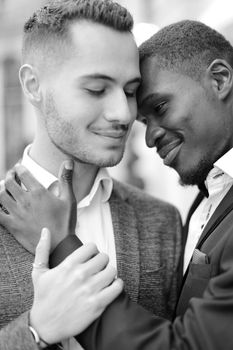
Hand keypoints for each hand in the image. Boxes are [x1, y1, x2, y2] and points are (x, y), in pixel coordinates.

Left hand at [0, 160, 76, 252]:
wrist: (58, 245)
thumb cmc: (65, 222)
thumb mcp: (69, 199)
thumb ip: (66, 179)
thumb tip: (68, 162)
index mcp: (39, 193)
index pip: (23, 173)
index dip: (19, 167)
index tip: (19, 167)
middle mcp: (25, 201)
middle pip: (9, 182)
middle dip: (9, 175)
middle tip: (11, 174)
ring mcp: (17, 213)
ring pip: (0, 195)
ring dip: (1, 188)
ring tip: (4, 187)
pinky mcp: (12, 225)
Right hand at [30, 228, 122, 344]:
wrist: (45, 325)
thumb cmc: (42, 297)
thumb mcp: (39, 272)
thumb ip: (42, 249)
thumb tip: (45, 230)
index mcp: (68, 265)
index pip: (91, 247)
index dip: (92, 251)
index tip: (90, 257)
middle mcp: (80, 275)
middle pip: (103, 257)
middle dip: (101, 262)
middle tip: (97, 268)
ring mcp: (90, 290)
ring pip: (112, 270)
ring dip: (109, 273)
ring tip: (103, 278)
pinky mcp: (97, 304)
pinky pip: (117, 287)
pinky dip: (117, 285)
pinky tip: (111, 287)